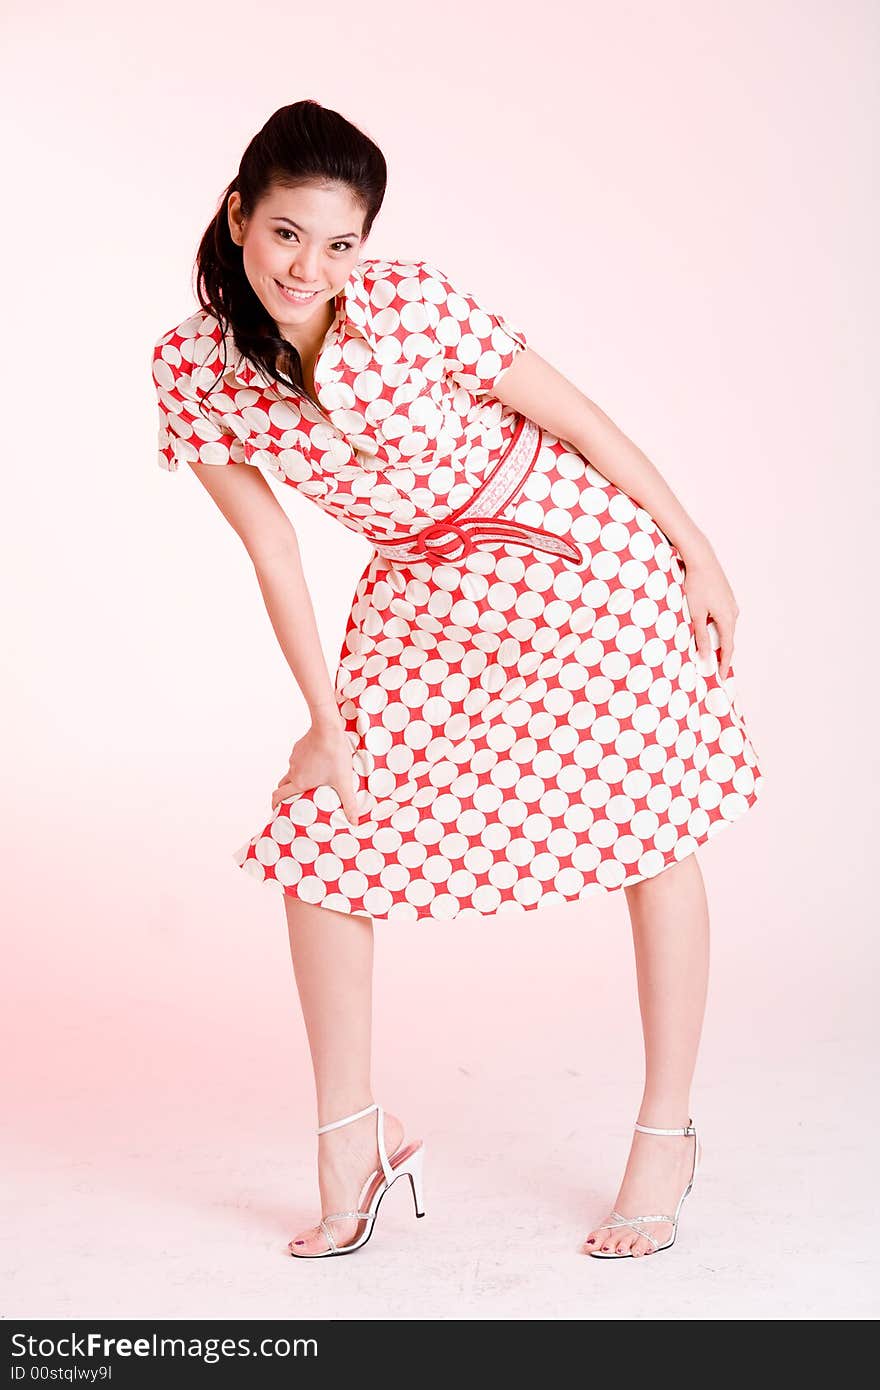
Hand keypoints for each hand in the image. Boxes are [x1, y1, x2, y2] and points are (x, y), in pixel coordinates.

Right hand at [271, 714, 359, 824]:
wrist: (328, 728)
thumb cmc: (335, 755)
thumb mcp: (344, 781)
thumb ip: (349, 802)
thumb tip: (354, 822)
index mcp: (299, 782)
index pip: (279, 796)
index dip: (274, 804)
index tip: (275, 810)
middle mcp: (293, 771)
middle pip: (283, 784)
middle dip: (286, 792)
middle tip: (296, 798)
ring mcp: (295, 758)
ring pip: (292, 771)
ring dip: (298, 777)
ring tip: (313, 780)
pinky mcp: (299, 747)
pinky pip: (299, 759)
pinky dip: (304, 763)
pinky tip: (318, 762)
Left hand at [678, 542, 738, 679]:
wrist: (701, 559)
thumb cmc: (696, 584)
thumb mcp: (695, 613)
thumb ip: (700, 636)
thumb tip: (705, 655)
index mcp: (728, 618)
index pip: (728, 647)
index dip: (724, 663)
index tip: (721, 676)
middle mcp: (733, 612)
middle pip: (727, 638)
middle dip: (721, 653)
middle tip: (714, 668)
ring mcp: (731, 603)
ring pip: (724, 627)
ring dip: (717, 639)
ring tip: (709, 651)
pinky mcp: (726, 597)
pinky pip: (722, 617)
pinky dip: (716, 627)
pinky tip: (707, 630)